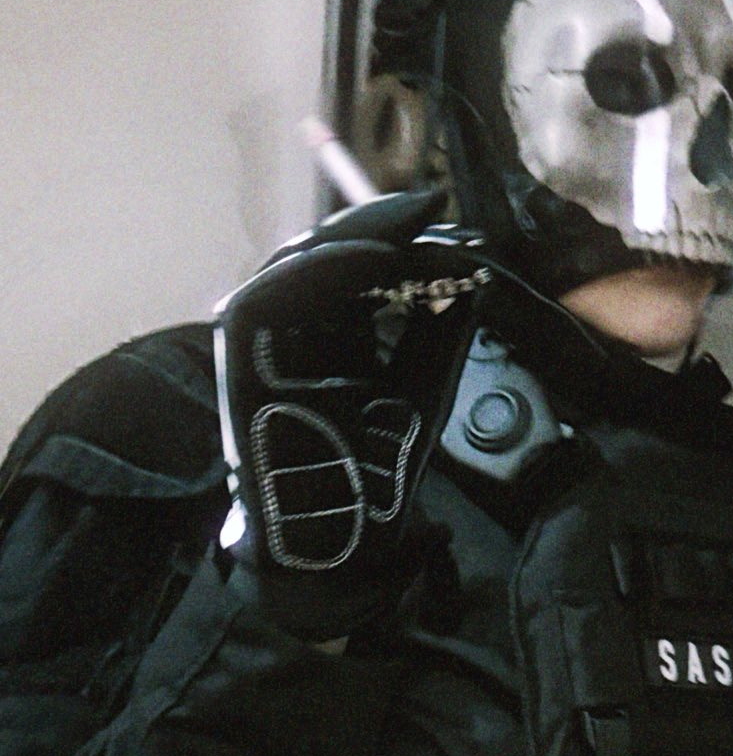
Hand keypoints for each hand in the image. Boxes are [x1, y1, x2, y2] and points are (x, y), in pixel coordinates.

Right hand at [215, 192, 488, 632]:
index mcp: (325, 341)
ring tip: (404, 224)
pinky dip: (313, 276)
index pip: (353, 271)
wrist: (342, 549)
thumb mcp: (422, 389)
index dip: (394, 237)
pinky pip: (263, 305)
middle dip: (375, 226)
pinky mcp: (239, 369)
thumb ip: (440, 332)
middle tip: (430, 206)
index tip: (447, 217)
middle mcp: (288, 340)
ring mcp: (260, 353)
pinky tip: (368, 262)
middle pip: (320, 259)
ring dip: (348, 240)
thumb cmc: (374, 478)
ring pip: (288, 270)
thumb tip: (471, 267)